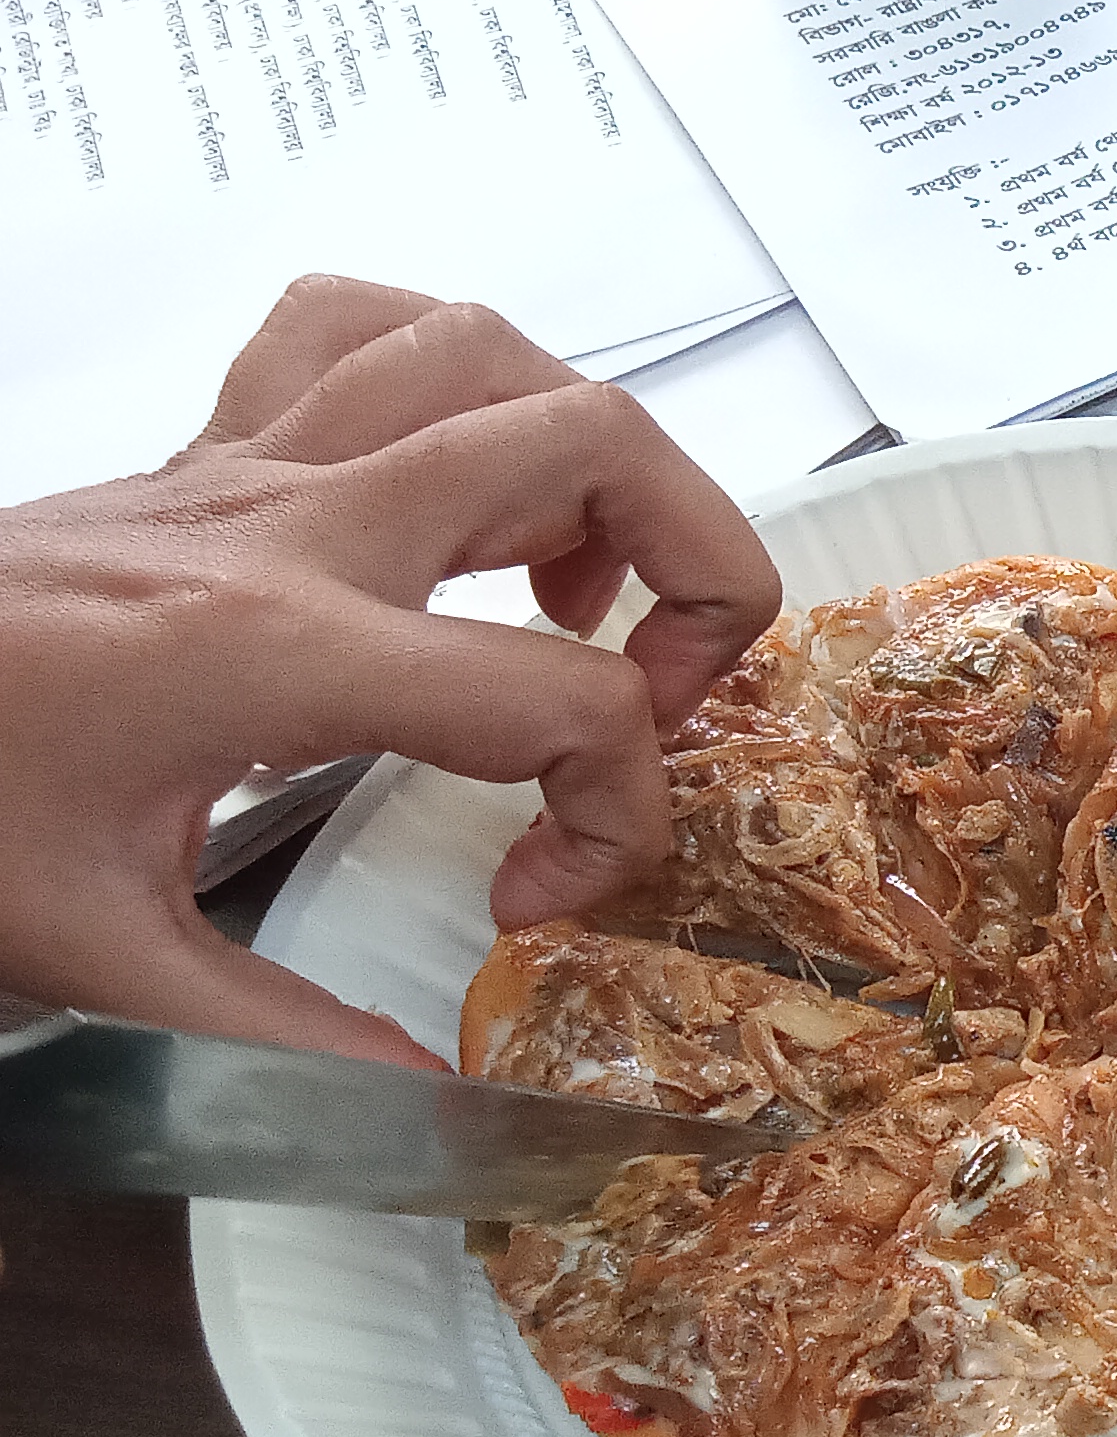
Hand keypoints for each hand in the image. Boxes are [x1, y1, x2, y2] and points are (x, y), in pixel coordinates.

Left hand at [0, 279, 779, 1067]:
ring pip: (490, 355)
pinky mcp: (207, 454)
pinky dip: (451, 379)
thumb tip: (433, 1102)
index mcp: (279, 652)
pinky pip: (357, 333)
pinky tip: (462, 481)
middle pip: (589, 441)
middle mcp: (287, 525)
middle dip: (700, 567)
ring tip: (575, 593)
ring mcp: (247, 468)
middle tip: (659, 700)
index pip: (562, 699)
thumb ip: (285, 1037)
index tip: (540, 899)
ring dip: (590, 459)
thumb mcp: (97, 955)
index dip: (614, 815)